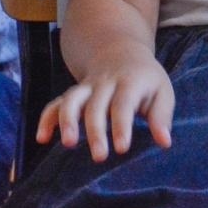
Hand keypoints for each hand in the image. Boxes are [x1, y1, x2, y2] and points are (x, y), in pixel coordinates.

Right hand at [36, 48, 172, 162]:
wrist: (119, 51)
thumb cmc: (146, 79)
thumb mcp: (162, 91)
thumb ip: (161, 116)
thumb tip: (165, 142)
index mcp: (129, 82)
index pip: (123, 104)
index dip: (122, 126)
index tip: (122, 148)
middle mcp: (105, 83)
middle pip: (96, 105)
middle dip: (95, 131)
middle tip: (99, 157)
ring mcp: (86, 87)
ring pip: (72, 100)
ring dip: (68, 121)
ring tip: (69, 144)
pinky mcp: (73, 93)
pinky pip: (56, 103)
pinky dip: (47, 118)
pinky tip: (42, 138)